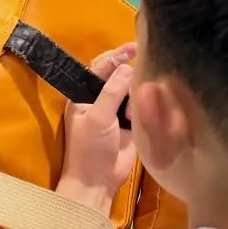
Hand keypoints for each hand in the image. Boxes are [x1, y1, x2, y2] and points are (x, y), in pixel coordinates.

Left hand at [58, 44, 136, 215]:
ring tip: (137, 101)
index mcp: (81, 97)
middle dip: (127, 70)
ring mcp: (113, 114)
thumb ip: (111, 93)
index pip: (98, 70)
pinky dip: (143, 104)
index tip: (132, 48)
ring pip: (129, 92)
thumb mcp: (97, 118)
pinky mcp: (128, 126)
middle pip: (115, 78)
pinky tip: (147, 105)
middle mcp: (97, 102)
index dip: (114, 57)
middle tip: (144, 59)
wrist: (96, 180)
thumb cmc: (89, 149)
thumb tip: (126, 68)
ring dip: (136, 90)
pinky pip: (138, 108)